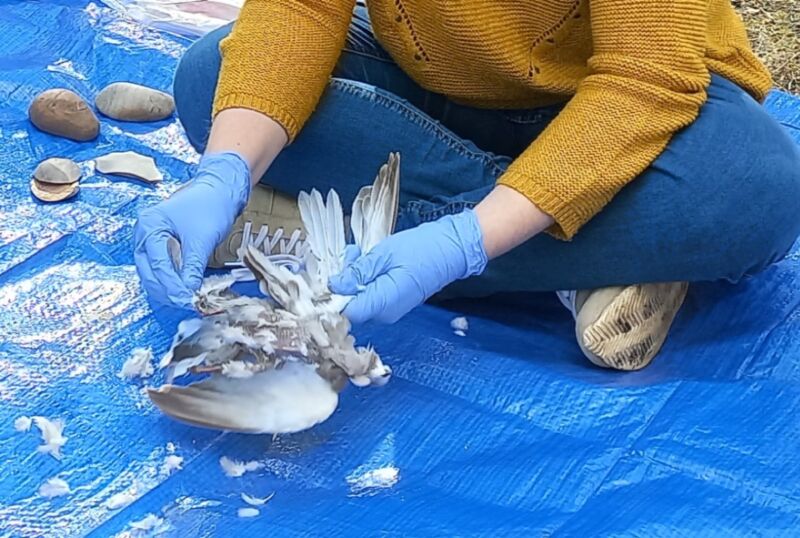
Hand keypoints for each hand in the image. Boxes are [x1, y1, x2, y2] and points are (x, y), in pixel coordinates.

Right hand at [133, 152, 250, 307]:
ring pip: (153, 274)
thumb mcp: (202, 239)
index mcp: (149, 227)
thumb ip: (192, 267)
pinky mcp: (160, 247)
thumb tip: (189, 293)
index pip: (157, 266)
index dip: (172, 287)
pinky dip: (172, 280)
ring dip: (168, 288)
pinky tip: (185, 289)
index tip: (187, 301)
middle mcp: (144, 234)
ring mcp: (150, 241)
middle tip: (188, 303)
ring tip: (188, 299)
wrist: (219, 190)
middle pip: (149, 273)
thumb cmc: (210, 206)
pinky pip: (161, 269)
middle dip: (167, 291)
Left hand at [329, 209, 487, 323]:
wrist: (451, 249)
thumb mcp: (383, 255)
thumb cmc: (420, 249)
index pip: (344, 314)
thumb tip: (334, 286)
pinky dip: (366, 279)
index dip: (331, 298)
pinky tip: (369, 260)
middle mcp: (385, 313)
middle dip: (343, 282)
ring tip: (360, 253)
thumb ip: (357, 273)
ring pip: (360, 298)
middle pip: (350, 305)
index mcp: (381, 304)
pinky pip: (372, 294)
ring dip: (354, 277)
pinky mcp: (394, 301)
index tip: (326, 278)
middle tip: (349, 256)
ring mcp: (391, 309)